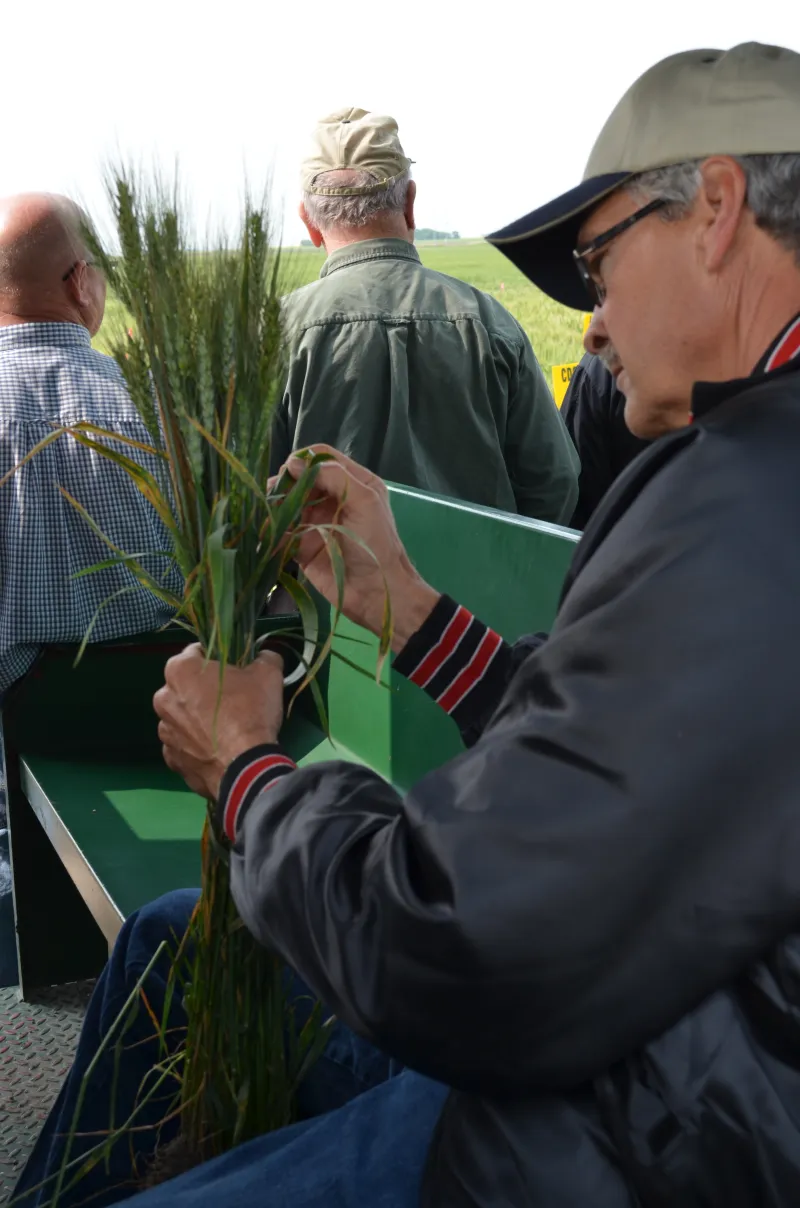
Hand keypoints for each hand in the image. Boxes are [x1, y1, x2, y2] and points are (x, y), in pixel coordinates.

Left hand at [153, 644, 284, 799]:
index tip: (234, 671)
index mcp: (180, 670)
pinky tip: (218, 750)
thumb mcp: (268, 674)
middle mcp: (163, 698)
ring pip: (182, 717)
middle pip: (185, 686)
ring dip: (197, 719)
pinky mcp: (171, 759)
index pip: (196, 653)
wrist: (246, 767)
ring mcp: (164, 731)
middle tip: (231, 700)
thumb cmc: (251, 712)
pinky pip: (183, 745)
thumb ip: (265, 657)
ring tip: (224, 730)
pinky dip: (196, 746)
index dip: (218, 659)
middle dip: (203, 690)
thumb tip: (264, 655)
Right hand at [278, 446, 439, 651]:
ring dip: (274, 505)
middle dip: (285, 483)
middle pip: (300, 480)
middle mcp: (332, 499)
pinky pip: (281, 532)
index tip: (290, 472)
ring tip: (266, 511)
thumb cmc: (375, 545)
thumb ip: (334, 477)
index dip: (303, 460)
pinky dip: (271, 529)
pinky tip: (265, 529)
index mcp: (353, 483)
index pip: (321, 458)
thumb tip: (294, 463)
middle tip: (274, 493)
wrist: (376, 593)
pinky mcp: (302, 547)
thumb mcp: (364, 502)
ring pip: (287, 504)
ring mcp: (315, 523)